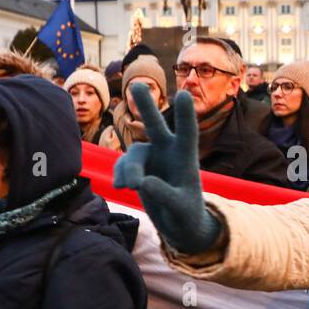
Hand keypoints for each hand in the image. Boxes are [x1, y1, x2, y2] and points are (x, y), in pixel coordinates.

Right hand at [113, 84, 220, 254]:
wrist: (179, 224)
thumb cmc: (187, 215)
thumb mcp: (181, 209)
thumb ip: (164, 196)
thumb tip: (142, 183)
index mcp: (186, 157)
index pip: (187, 133)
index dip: (185, 115)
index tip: (183, 94)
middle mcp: (168, 152)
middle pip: (156, 126)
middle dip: (146, 106)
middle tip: (137, 85)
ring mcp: (151, 157)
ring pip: (134, 153)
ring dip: (130, 169)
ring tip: (129, 188)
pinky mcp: (137, 168)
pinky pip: (123, 165)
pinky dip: (120, 174)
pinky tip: (121, 187)